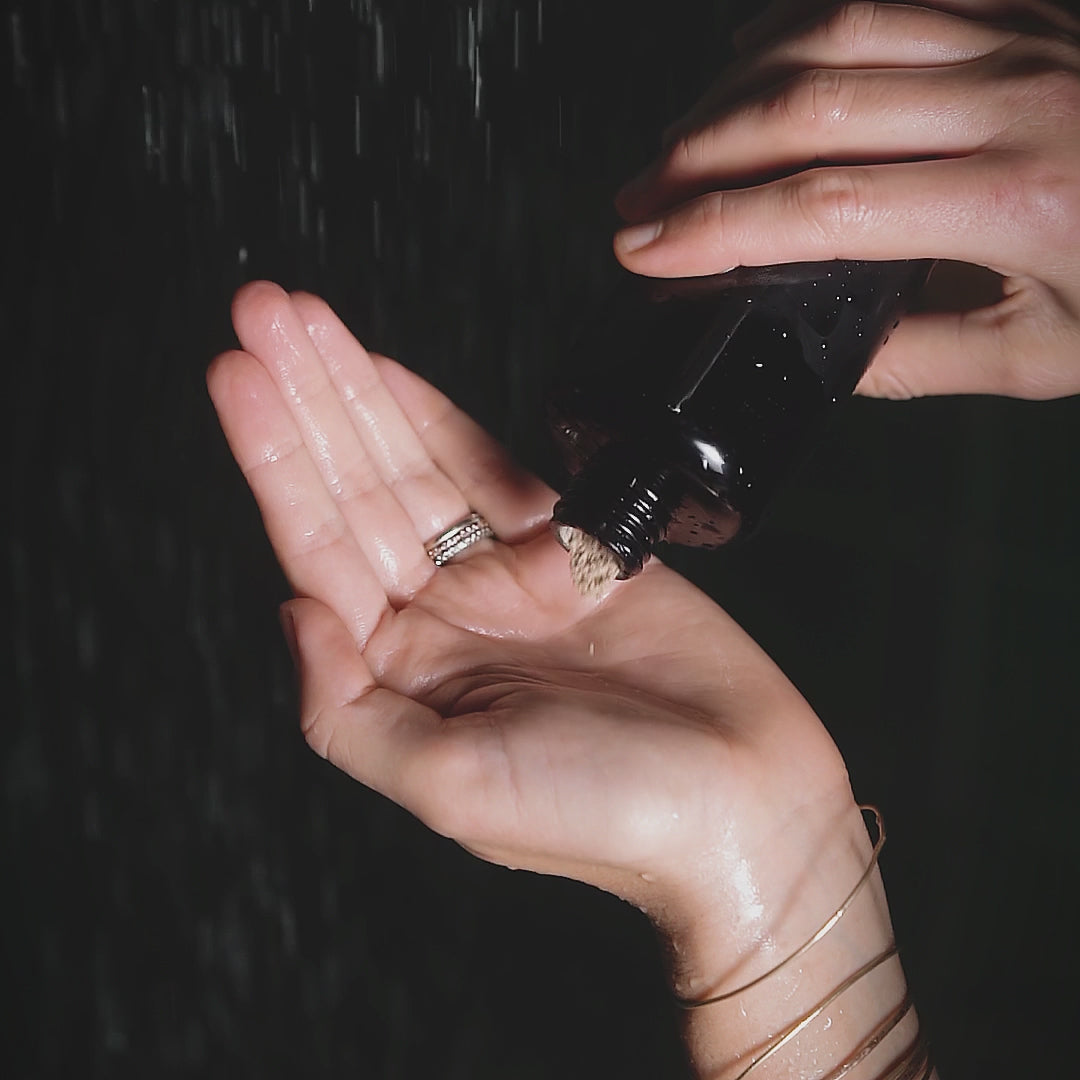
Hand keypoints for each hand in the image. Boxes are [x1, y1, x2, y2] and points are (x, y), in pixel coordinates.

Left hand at [209, 283, 912, 1074]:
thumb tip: (294, 614)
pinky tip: (392, 374)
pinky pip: (492, 468)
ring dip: (361, 391)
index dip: (273, 456)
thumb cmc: (608, 816)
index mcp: (404, 673)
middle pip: (354, 488)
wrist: (744, 800)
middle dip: (305, 399)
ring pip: (413, 465)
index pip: (316, 545)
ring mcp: (504, 577)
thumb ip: (346, 712)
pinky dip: (440, 418)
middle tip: (260, 312)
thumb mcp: (448, 790)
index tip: (237, 376)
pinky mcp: (571, 547)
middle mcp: (444, 618)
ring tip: (306, 321)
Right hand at [613, 0, 1079, 400]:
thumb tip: (822, 359)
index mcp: (1020, 198)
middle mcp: (1016, 98)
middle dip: (696, 155)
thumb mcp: (1046, 354)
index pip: (824, 207)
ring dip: (733, 87)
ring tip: (675, 142)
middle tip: (635, 199)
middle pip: (808, 102)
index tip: (644, 252)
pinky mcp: (1023, 11)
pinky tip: (754, 60)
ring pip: (835, 32)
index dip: (714, 230)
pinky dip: (800, 26)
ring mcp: (1020, 38)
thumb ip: (922, 357)